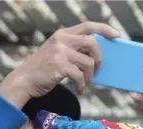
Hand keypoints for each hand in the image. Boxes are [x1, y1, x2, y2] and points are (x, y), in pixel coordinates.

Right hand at [0, 22, 118, 103]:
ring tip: (85, 82)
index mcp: (63, 34)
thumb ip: (73, 49)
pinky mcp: (59, 65)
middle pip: (92, 43)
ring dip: (90, 75)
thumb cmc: (44, 69)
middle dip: (99, 58)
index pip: (88, 26)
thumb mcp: (57, 52)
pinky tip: (80, 90)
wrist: (25, 79)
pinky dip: (82, 85)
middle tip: (98, 70)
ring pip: (88, 62)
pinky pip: (80, 75)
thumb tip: (96, 56)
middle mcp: (61, 39)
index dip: (104, 29)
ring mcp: (60, 52)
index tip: (116, 35)